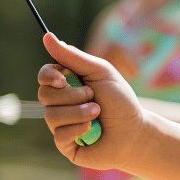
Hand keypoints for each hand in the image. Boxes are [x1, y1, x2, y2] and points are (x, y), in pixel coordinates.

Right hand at [38, 33, 146, 169]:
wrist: (135, 131)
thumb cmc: (120, 100)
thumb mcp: (100, 73)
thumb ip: (73, 56)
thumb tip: (47, 36)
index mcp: (68, 84)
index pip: (45, 76)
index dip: (49, 77)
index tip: (63, 79)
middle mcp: (60, 103)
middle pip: (45, 95)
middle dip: (73, 96)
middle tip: (95, 97)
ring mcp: (60, 124)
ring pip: (51, 115)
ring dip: (80, 113)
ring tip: (98, 113)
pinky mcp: (63, 143)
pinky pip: (59, 134)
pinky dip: (79, 129)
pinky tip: (93, 130)